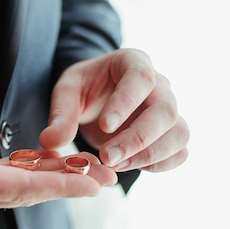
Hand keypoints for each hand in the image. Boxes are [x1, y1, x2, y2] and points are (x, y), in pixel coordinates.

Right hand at [0, 107, 117, 211]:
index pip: (20, 186)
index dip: (59, 184)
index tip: (93, 183)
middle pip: (27, 192)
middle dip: (68, 186)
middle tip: (106, 180)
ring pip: (17, 188)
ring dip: (52, 181)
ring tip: (84, 173)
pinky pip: (1, 182)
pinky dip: (26, 174)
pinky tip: (38, 162)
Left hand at [39, 48, 189, 171]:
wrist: (99, 97)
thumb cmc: (85, 88)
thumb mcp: (66, 92)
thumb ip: (60, 115)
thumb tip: (51, 142)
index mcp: (133, 62)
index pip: (141, 78)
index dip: (126, 102)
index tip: (105, 126)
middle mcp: (160, 85)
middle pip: (166, 110)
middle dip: (138, 138)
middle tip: (107, 158)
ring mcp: (170, 110)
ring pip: (179, 133)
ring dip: (150, 155)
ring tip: (114, 165)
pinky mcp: (171, 134)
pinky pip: (179, 152)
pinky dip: (160, 164)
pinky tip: (129, 166)